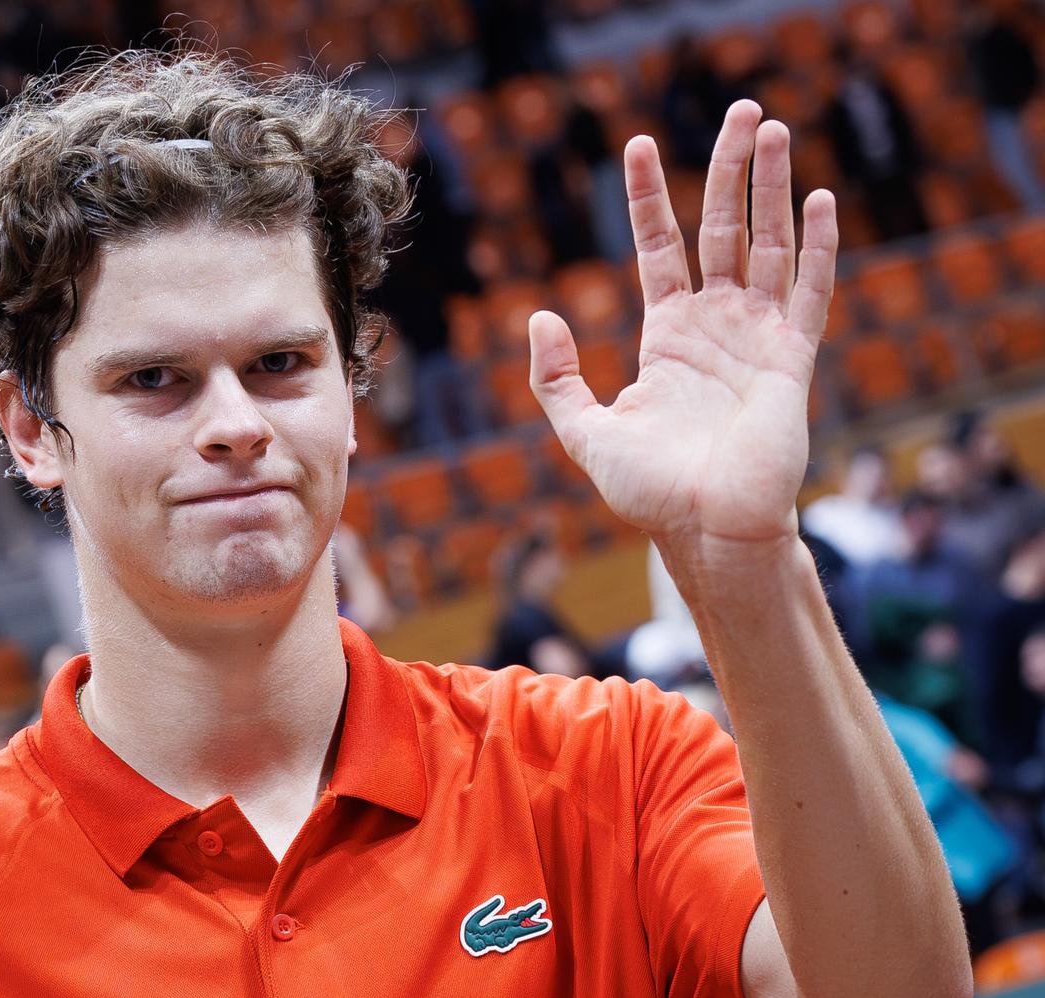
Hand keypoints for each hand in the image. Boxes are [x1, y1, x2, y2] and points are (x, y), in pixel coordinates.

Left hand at [528, 99, 837, 562]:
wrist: (704, 531)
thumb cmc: (648, 491)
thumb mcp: (584, 431)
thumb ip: (557, 378)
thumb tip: (538, 316)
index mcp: (669, 337)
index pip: (660, 247)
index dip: (651, 197)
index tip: (639, 145)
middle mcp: (716, 327)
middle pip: (724, 229)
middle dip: (729, 170)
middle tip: (741, 110)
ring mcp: (757, 339)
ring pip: (768, 245)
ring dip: (772, 187)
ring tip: (773, 128)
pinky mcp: (791, 361)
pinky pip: (807, 292)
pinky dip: (815, 246)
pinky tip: (815, 198)